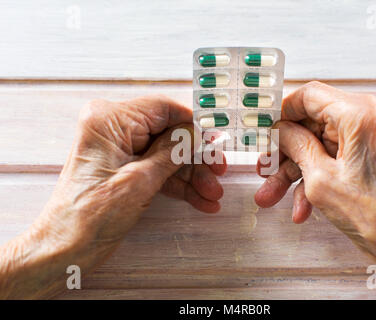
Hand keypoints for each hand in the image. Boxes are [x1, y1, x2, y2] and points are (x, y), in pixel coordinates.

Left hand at [0, 95, 225, 297]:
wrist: (66, 250)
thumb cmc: (89, 216)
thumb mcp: (140, 180)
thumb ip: (173, 151)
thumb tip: (200, 133)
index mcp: (109, 120)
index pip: (163, 108)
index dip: (194, 124)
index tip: (217, 139)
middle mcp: (114, 129)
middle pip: (169, 134)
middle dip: (195, 157)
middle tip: (219, 171)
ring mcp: (121, 151)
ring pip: (168, 155)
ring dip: (192, 175)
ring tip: (212, 194)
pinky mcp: (126, 170)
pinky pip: (159, 170)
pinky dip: (180, 185)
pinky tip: (200, 199)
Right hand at [255, 81, 375, 298]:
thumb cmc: (373, 212)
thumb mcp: (319, 177)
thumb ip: (295, 145)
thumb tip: (278, 130)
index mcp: (357, 115)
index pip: (308, 96)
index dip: (282, 111)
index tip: (263, 125)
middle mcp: (362, 121)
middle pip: (308, 125)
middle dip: (283, 152)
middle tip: (264, 167)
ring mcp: (360, 140)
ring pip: (313, 146)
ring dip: (291, 172)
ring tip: (270, 194)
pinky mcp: (359, 157)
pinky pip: (325, 160)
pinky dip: (309, 181)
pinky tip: (299, 207)